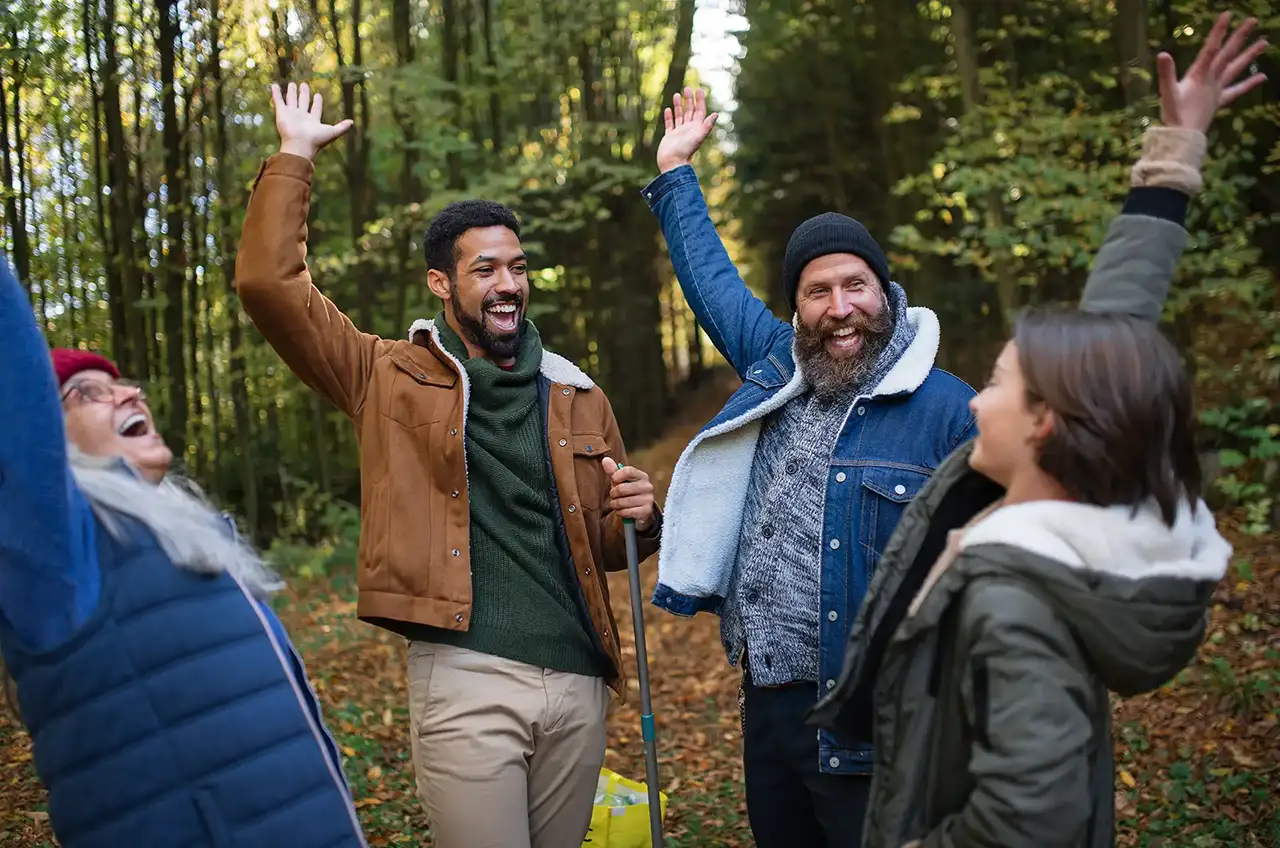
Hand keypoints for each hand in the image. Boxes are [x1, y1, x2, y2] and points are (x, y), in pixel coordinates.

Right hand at [271, 81, 353, 160]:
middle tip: (304, 85)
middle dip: (304, 94)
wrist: (299, 145)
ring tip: (292, 84)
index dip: (317, 102)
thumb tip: (352, 122)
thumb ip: (342, 127)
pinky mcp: (281, 113)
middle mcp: (302, 117)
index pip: (315, 109)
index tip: (318, 95)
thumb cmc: (316, 140)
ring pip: (291, 100)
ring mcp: (291, 114)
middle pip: (303, 103)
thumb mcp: (332, 132)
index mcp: (313, 121)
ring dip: (292, 92)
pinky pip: (278, 100)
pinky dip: (276, 93)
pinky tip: (274, 86)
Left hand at [600, 457, 655, 530]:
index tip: (613, 480)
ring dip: (615, 504)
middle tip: (614, 495)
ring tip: (616, 504)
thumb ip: (613, 471)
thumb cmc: (628, 492)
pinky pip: (626, 512)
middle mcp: (647, 486)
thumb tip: (605, 460)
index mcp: (642, 476)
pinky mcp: (647, 511)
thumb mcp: (621, 481)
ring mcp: (648, 499)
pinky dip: (620, 512)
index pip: (628, 471)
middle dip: (613, 493)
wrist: (641, 510)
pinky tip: (622, 511)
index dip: (616, 476)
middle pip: (622, 488)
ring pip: (623, 502)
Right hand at [656, 86, 718, 173]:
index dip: (700, 100)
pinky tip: (668, 109)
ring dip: (678, 105)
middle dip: (689, 100)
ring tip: (676, 94)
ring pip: (680, 116)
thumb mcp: (698, 136)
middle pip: (690, 111)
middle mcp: (688, 129)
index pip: (700, 111)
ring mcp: (679, 133)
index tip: (698, 89)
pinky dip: (669, 116)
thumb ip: (707, 125)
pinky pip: (670, 124)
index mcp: (696, 128)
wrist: (672, 163)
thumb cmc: (685, 150)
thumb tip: (716, 114)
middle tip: (687, 88)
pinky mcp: (670, 137)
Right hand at [1157, 13, 1267, 132]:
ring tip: (1265, 43)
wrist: (1184, 138)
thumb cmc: (1174, 116)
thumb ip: (1166, 73)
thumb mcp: (1167, 93)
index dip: (1219, 32)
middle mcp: (1212, 80)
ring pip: (1236, 69)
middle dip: (1239, 37)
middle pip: (1228, 55)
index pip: (1211, 49)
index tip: (1228, 15)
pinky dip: (1249, 84)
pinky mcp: (1218, 101)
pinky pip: (1236, 91)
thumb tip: (1162, 54)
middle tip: (1253, 21)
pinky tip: (1263, 77)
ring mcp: (1217, 90)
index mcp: (1199, 76)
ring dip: (1249, 56)